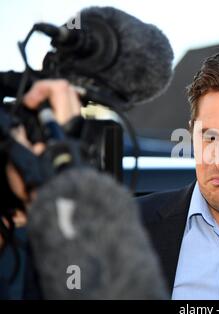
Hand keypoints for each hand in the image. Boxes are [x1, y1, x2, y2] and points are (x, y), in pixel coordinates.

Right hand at [3, 79, 82, 234]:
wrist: (68, 204)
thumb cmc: (45, 186)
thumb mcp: (21, 162)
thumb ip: (18, 139)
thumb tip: (19, 127)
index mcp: (63, 126)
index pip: (59, 89)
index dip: (39, 90)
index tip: (28, 104)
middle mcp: (78, 128)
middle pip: (71, 91)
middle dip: (49, 91)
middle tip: (34, 105)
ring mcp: (84, 136)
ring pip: (75, 106)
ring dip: (56, 105)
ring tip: (39, 117)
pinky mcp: (84, 144)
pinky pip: (76, 122)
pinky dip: (62, 119)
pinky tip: (50, 131)